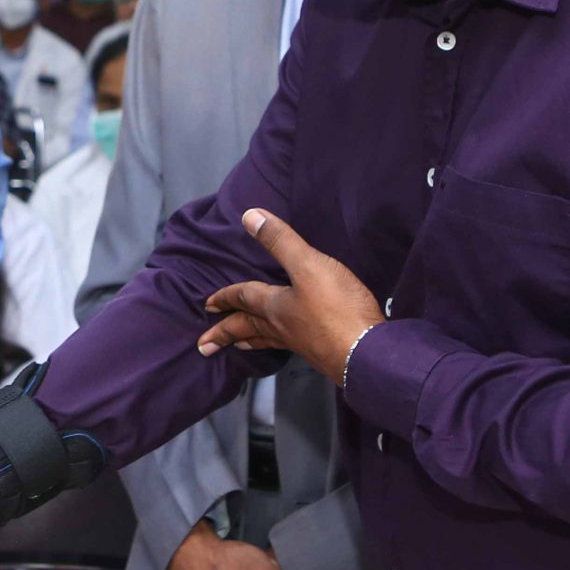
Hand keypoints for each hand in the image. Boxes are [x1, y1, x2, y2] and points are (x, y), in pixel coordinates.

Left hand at [198, 209, 384, 383]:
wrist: (366, 353)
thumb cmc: (336, 308)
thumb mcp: (308, 265)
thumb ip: (281, 242)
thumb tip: (249, 216)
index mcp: (276, 306)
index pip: (245, 298)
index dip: (226, 296)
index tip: (207, 304)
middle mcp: (283, 327)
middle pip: (248, 328)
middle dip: (225, 333)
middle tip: (203, 345)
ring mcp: (302, 344)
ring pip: (268, 340)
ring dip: (250, 341)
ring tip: (238, 346)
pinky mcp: (322, 353)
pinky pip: (290, 347)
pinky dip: (278, 345)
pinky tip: (289, 345)